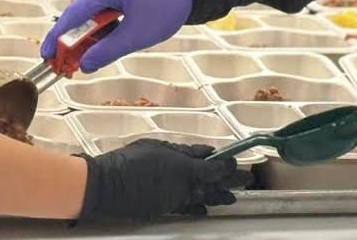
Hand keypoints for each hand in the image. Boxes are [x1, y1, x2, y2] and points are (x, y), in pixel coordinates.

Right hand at [42, 0, 191, 71]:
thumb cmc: (166, 6)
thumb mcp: (137, 34)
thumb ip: (108, 51)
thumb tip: (84, 66)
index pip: (74, 14)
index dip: (58, 37)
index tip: (46, 56)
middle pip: (79, 14)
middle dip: (72, 41)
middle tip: (65, 66)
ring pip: (89, 13)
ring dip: (88, 35)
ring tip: (87, 58)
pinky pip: (99, 8)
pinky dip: (99, 26)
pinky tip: (105, 42)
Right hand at [79, 140, 248, 221]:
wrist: (110, 186)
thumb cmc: (130, 160)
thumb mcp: (157, 146)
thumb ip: (183, 150)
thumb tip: (204, 152)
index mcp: (185, 168)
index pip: (214, 168)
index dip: (227, 165)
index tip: (235, 161)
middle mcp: (185, 186)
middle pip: (214, 184)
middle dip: (232, 182)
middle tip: (247, 181)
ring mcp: (176, 200)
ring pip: (204, 198)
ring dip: (219, 197)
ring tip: (232, 198)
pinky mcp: (166, 209)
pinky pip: (188, 209)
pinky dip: (198, 208)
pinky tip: (205, 210)